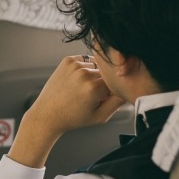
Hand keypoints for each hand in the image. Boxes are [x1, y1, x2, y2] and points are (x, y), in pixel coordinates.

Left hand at [8, 55, 125, 167]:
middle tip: (92, 96)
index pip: (116, 82)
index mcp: (94, 88)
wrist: (47, 114)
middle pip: (107, 73)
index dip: (113, 90)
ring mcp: (75, 65)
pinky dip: (85, 68)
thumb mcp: (100, 116)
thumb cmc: (74, 118)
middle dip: (104, 82)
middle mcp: (84, 74)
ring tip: (83, 89)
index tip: (105, 98)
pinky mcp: (67, 60)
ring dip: (95, 75)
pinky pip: (86, 60)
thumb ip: (118, 102)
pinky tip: (77, 81)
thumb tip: (131, 89)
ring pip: (97, 66)